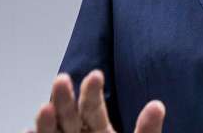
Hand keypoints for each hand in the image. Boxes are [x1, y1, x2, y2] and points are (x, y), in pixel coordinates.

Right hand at [29, 70, 164, 132]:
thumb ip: (146, 130)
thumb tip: (157, 105)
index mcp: (98, 131)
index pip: (93, 107)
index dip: (92, 92)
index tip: (95, 76)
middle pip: (69, 116)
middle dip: (65, 99)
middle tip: (62, 79)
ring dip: (46, 121)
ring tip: (45, 109)